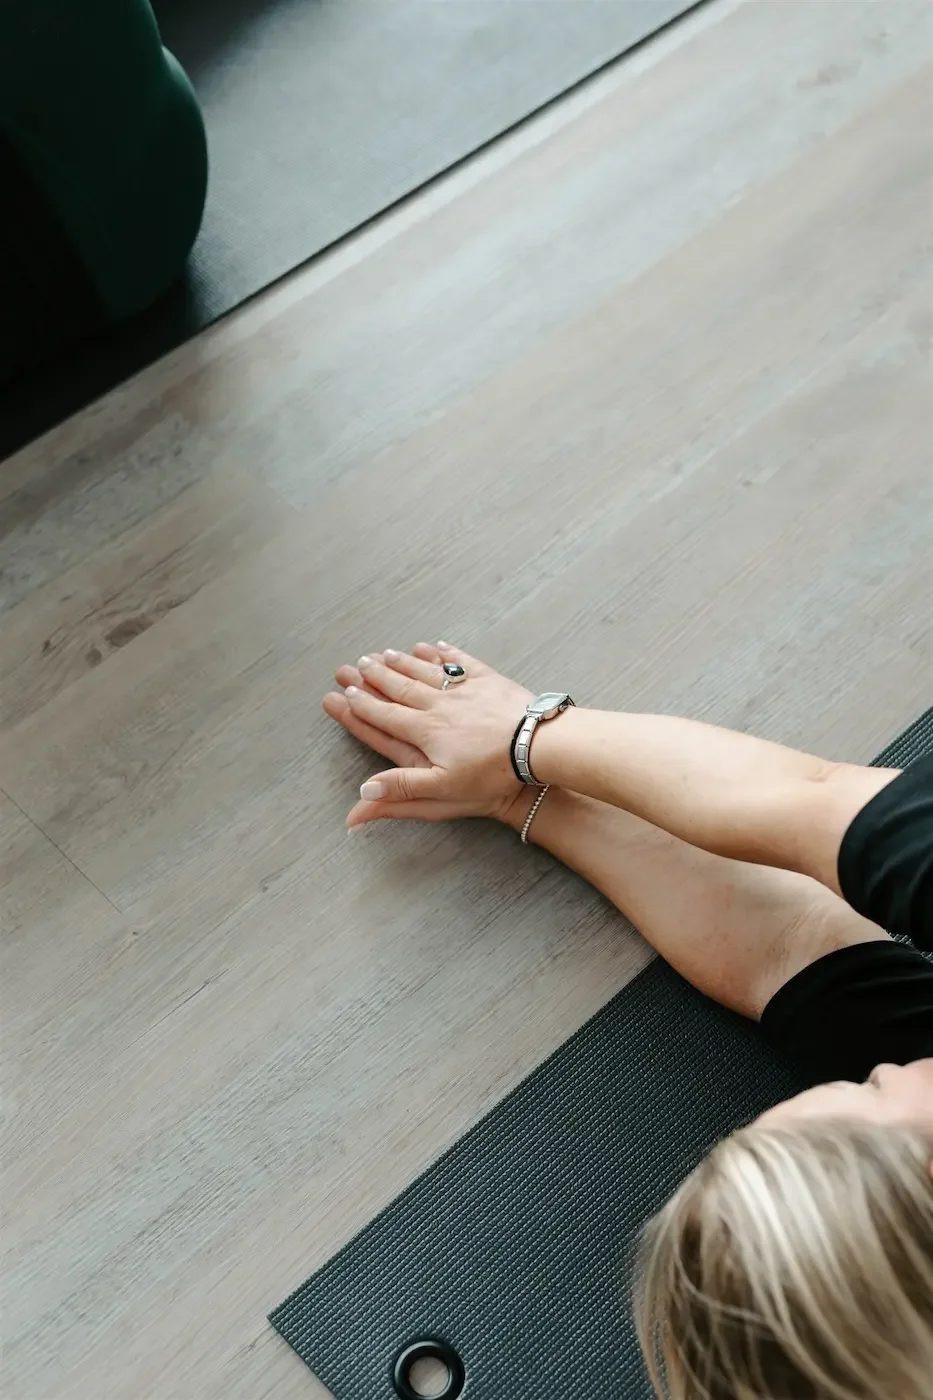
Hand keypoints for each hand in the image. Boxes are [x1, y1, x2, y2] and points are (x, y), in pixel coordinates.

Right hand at [321, 642, 532, 827]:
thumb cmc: (492, 773)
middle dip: (376, 676)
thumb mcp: (443, 789)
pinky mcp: (489, 681)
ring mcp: (464, 689)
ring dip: (404, 662)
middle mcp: (439, 705)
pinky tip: (435, 646)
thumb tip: (364, 791)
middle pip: (400, 687)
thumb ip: (402, 788)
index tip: (345, 693)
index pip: (386, 715)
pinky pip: (461, 662)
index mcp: (425, 731)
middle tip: (356, 664)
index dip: (364, 705)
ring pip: (426, 671)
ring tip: (386, 653)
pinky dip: (446, 654)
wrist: (535, 746)